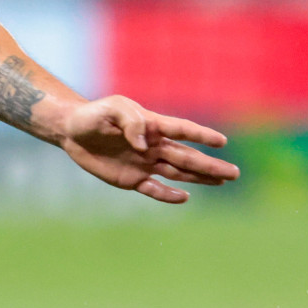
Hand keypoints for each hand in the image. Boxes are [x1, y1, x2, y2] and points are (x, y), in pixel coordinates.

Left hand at [53, 95, 238, 203]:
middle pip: (187, 156)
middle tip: (235, 173)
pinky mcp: (131, 179)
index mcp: (151, 125)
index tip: (222, 142)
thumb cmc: (93, 115)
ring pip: (177, 173)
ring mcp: (144, 163)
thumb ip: (130, 122)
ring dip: (199, 178)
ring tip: (222, 181)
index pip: (181, 130)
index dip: (201, 135)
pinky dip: (168, 195)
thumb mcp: (110, 109)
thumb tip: (145, 145)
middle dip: (210, 165)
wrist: (72, 132)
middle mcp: (153, 146)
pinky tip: (185, 198)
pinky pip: (154, 189)